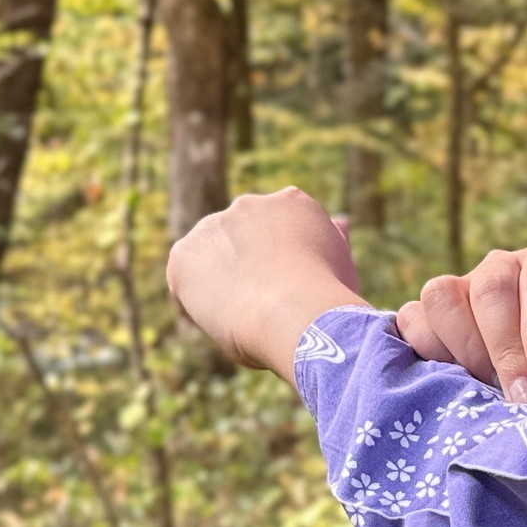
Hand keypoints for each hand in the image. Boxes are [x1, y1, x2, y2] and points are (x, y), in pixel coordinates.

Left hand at [166, 186, 368, 376]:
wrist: (293, 311)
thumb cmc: (326, 297)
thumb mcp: (339, 263)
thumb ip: (333, 240)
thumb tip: (341, 222)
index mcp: (293, 202)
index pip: (279, 230)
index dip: (281, 264)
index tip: (287, 292)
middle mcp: (251, 205)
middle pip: (243, 239)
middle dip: (248, 268)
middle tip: (263, 308)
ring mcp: (214, 226)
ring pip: (212, 258)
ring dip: (221, 282)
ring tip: (241, 318)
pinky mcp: (184, 253)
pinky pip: (184, 281)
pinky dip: (194, 304)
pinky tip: (218, 323)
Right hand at [395, 241, 526, 408]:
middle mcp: (502, 268)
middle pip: (488, 290)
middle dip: (504, 350)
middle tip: (523, 400)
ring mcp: (461, 289)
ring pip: (441, 298)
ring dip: (462, 349)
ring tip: (490, 391)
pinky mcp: (430, 316)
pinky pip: (411, 322)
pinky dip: (424, 352)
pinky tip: (452, 383)